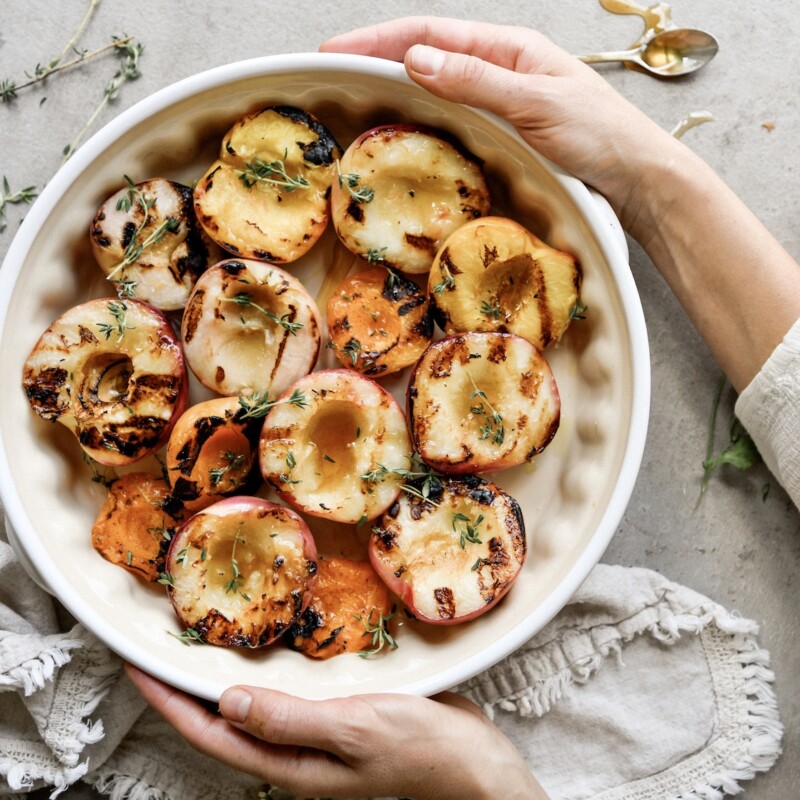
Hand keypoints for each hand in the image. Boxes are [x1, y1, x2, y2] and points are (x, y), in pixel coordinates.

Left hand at [125, 664, 547, 799]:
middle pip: (226, 721)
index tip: (138, 666)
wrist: (479, 771)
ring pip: (258, 705)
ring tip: (204, 639)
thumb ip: (290, 720)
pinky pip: (294, 693)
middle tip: (162, 645)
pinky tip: (274, 644)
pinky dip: (272, 668)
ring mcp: (321, 737)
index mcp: (292, 766)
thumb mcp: (355, 733)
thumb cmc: (425, 758)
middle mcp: (298, 753)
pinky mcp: (344, 716)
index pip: (212, 733)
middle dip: (188, 688)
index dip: (169, 702)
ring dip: (227, 674)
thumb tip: (227, 702)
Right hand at [322, 16, 799, 390]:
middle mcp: (500, 68)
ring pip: (437, 82)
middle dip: (378, 56)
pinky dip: (422, 112)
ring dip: (396, 83)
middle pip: (427, 52)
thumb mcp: (535, 102)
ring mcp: (502, 99)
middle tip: (333, 71)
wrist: (636, 174)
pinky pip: (453, 112)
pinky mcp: (505, 129)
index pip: (430, 34)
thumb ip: (476, 81)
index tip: (336, 50)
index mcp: (507, 49)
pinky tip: (407, 123)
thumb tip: (416, 59)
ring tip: (357, 93)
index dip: (379, 39)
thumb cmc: (598, 134)